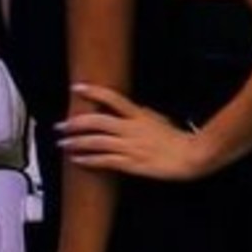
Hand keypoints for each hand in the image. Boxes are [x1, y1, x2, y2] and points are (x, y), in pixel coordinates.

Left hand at [57, 83, 208, 179]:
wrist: (191, 156)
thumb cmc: (178, 139)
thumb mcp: (160, 119)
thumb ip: (143, 115)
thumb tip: (131, 109)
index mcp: (139, 115)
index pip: (112, 98)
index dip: (92, 92)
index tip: (76, 88)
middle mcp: (131, 128)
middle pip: (97, 121)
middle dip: (75, 123)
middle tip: (60, 125)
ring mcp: (130, 146)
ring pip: (97, 141)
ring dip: (77, 142)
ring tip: (63, 144)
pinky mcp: (131, 163)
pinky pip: (105, 161)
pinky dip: (89, 160)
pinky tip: (77, 160)